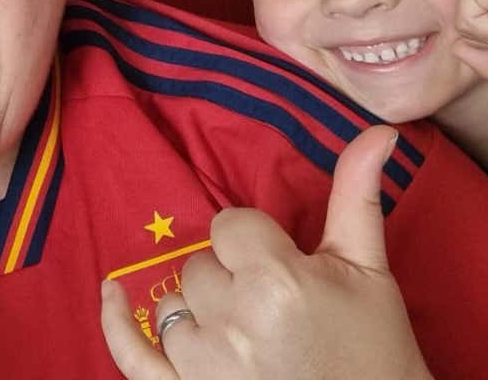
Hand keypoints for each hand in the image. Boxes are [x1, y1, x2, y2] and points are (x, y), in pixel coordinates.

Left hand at [100, 126, 431, 379]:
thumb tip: (378, 131)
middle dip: (232, 280)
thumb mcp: (370, 273)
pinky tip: (110, 293)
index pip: (231, 226)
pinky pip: (129, 353)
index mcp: (277, 281)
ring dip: (200, 315)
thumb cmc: (377, 353)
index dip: (256, 244)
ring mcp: (201, 366)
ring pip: (171, 305)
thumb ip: (356, 197)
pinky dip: (115, 323)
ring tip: (249, 338)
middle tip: (276, 311)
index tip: (284, 268)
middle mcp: (232, 321)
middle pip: (200, 266)